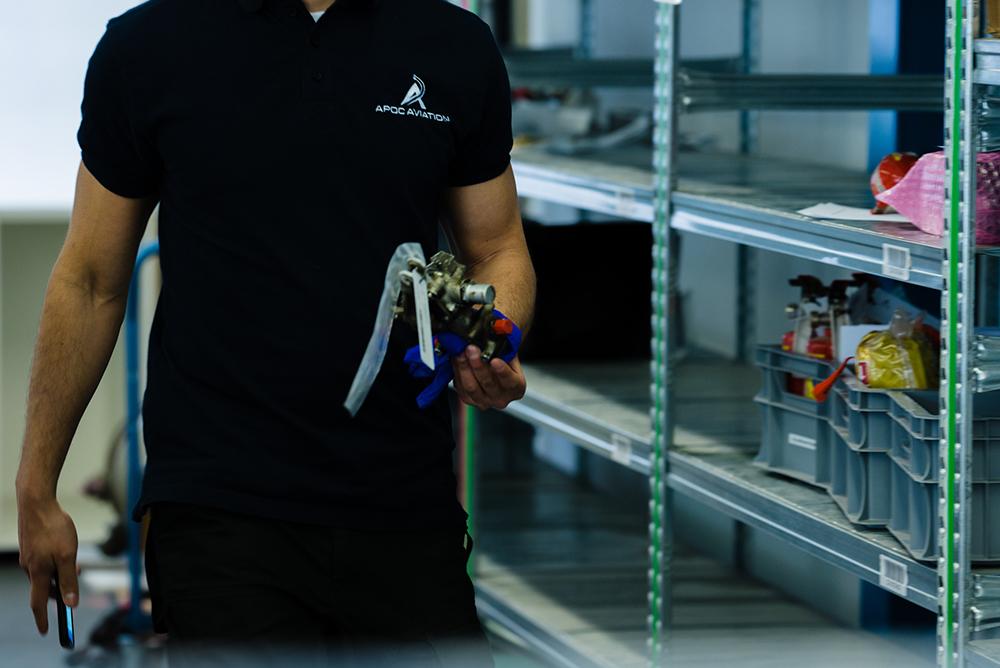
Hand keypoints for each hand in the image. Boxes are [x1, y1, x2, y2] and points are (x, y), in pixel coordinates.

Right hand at [16, 495, 78, 633]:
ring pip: (45, 574)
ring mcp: (29, 556)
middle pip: (43, 589)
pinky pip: (43, 563)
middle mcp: (29, 567)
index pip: (37, 603)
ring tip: (75, 566)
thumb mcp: (67, 555)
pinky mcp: (31, 546)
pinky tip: (65, 552)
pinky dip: (55, 564)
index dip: (42, 619)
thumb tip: (70, 603)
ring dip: (59, 576)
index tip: (46, 631)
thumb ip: (68, 580)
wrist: (37, 502)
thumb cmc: (53, 527)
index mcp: (38, 572)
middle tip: (72, 593)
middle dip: (57, 593)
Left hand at [452, 345, 525, 410]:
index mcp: (516, 387)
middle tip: (472, 349)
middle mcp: (501, 398)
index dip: (502, 371)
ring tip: (460, 353)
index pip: (510, 381)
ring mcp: (484, 401)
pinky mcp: (469, 400)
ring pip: (471, 387)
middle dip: (478, 365)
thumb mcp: (508, 351)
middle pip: (488, 383)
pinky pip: (460, 387)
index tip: (495, 360)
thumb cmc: (503, 358)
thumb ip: (503, 347)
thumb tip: (494, 333)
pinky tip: (455, 359)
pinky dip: (457, 372)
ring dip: (464, 368)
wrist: (494, 366)